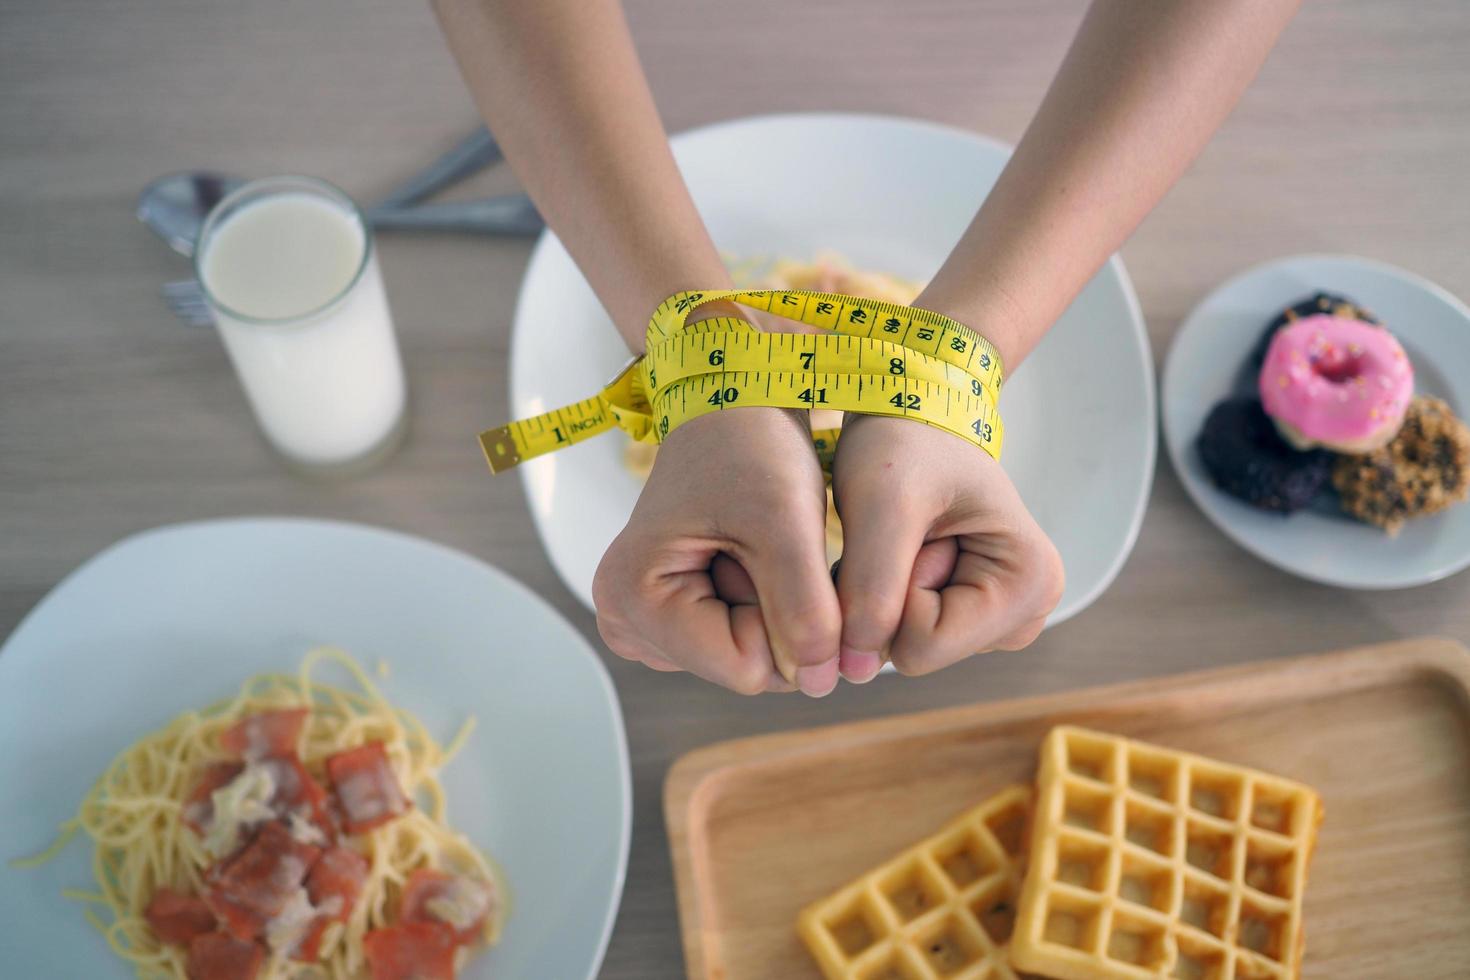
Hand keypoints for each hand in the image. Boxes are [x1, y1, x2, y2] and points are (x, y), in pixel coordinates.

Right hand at [592, 405, 843, 695]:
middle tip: (771, 543)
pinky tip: (752, 554)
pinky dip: (765, 603)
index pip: (747, 668)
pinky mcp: (670, 617)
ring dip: (775, 607)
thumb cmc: (748, 445)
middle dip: (780, 614)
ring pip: (748, 657)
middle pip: (744, 668)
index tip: (785, 556)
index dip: (792, 624)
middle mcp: (626, 620)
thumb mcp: (785, 522)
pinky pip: (741, 640)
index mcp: (633, 599)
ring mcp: (646, 623)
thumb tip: (819, 684)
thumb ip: (804, 609)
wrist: (732, 404)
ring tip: (759, 543)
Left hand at [829, 415, 1063, 680]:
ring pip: (906, 645)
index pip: (922, 647)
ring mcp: (1001, 616)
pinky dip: (887, 592)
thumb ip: (871, 591)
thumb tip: (856, 673)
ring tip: (902, 533)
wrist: (911, 406)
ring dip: (884, 592)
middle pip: (917, 653)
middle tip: (900, 530)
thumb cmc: (904, 440)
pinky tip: (903, 547)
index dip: (890, 593)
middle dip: (888, 594)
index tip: (905, 532)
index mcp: (1030, 585)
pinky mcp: (972, 613)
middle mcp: (1028, 611)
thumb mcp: (882, 505)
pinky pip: (905, 631)